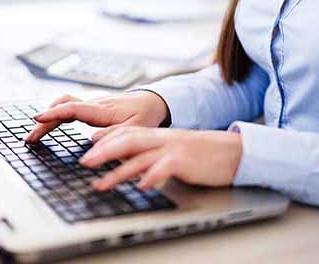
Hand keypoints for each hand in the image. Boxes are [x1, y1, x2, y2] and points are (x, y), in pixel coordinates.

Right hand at [25, 91, 169, 142]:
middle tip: (29, 137)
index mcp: (103, 110)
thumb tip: (92, 140)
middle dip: (44, 121)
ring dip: (49, 117)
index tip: (37, 118)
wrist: (153, 102)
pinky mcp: (92, 106)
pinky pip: (69, 106)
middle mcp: (94, 104)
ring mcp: (92, 103)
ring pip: (64, 105)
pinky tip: (50, 124)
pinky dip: (56, 114)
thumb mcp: (137, 129)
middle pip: (63, 107)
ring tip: (36, 133)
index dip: (54, 114)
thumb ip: (116, 135)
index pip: (73, 108)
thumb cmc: (145, 117)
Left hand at [78, 127, 241, 190]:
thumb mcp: (173, 149)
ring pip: (139, 157)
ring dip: (117, 172)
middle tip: (85, 163)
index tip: (89, 148)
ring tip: (101, 184)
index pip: (127, 133)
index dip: (106, 140)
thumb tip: (131, 162)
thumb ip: (153, 152)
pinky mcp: (185, 162)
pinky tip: (142, 186)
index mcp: (158, 136)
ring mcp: (173, 149)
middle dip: (103, 152)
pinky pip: (164, 168)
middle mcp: (162, 139)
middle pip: (127, 141)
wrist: (233, 152)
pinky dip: (151, 177)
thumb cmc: (202, 154)